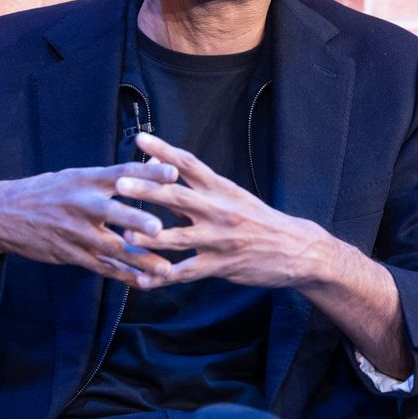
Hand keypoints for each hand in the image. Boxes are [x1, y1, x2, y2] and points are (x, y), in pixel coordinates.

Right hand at [0, 161, 179, 286]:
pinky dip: (123, 275)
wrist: (4, 214)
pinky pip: (100, 267)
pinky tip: (144, 282)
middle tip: (159, 228)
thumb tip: (141, 173)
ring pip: (111, 247)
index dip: (148, 172)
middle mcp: (82, 204)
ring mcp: (76, 231)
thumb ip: (105, 179)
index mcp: (86, 179)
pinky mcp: (70, 254)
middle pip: (113, 212)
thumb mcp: (73, 177)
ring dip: (139, 259)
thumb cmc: (46, 191)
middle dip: (136, 220)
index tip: (173, 173)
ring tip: (165, 269)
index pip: (121, 172)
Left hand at [117, 132, 337, 290]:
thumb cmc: (258, 219)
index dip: (164, 150)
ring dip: (150, 237)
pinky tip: (143, 280)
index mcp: (221, 189)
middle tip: (120, 184)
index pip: (189, 164)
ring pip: (179, 238)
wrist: (296, 250)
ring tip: (125, 236)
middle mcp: (219, 210)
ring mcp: (219, 239)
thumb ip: (196, 185)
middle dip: (147, 191)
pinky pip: (187, 273)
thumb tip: (159, 165)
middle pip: (177, 198)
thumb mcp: (231, 196)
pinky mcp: (221, 265)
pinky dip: (164, 277)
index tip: (141, 138)